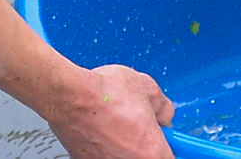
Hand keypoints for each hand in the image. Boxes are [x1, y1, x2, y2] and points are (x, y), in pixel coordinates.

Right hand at [44, 63, 175, 158]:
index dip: (168, 145)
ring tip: (116, 125)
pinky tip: (100, 129)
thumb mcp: (148, 88)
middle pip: (147, 158)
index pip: (171, 158)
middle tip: (139, 127)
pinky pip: (104, 156)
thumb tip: (164, 115)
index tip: (165, 139)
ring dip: (124, 146)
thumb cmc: (105, 93)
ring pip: (124, 157)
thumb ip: (164, 108)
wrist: (69, 96)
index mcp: (152, 152)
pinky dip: (105, 146)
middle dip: (145, 144)